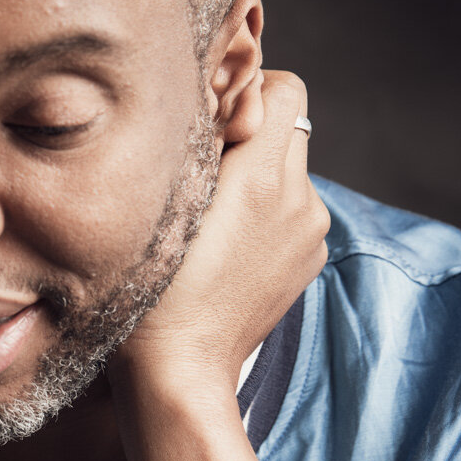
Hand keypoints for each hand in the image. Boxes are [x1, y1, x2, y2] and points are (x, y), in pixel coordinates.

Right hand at [107, 70, 329, 460]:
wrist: (179, 370)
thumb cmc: (151, 290)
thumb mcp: (161, 201)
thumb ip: (198, 142)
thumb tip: (215, 101)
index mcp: (264, 177)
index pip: (287, 89)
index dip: (252, 93)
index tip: (216, 120)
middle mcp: (300, 200)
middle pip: (290, 130)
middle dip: (253, 137)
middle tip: (206, 168)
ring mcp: (309, 235)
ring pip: (291, 173)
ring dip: (259, 178)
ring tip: (211, 217)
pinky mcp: (308, 262)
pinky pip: (293, 213)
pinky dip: (266, 216)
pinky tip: (226, 249)